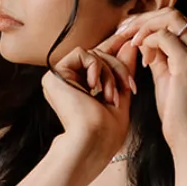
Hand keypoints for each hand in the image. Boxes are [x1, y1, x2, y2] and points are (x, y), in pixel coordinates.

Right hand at [41, 34, 139, 165]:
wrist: (92, 143)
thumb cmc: (106, 133)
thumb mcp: (121, 96)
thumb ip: (123, 70)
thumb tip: (129, 45)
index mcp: (80, 88)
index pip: (99, 61)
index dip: (115, 50)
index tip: (132, 42)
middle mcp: (68, 82)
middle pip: (99, 55)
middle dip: (119, 68)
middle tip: (129, 87)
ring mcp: (59, 79)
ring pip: (93, 54)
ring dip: (109, 73)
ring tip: (110, 97)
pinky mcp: (54, 75)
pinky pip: (81, 53)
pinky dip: (95, 68)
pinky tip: (93, 87)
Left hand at [108, 9, 186, 149]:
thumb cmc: (178, 112)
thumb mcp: (167, 76)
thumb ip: (159, 55)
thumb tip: (144, 40)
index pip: (176, 20)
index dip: (150, 22)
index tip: (129, 32)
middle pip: (173, 13)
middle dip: (144, 20)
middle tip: (123, 32)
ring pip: (169, 18)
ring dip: (144, 28)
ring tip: (130, 44)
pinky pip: (162, 36)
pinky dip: (147, 42)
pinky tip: (141, 60)